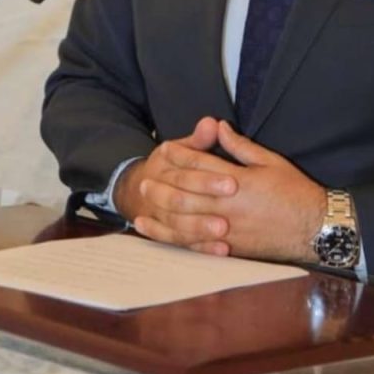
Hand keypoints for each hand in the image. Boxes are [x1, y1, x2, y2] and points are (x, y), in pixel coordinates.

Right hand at [114, 117, 236, 255]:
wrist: (139, 187)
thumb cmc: (171, 164)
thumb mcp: (181, 146)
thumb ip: (199, 138)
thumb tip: (212, 123)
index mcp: (166, 163)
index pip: (189, 171)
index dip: (209, 178)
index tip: (234, 182)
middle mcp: (159, 189)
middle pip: (181, 199)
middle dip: (205, 204)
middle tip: (230, 210)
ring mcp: (160, 214)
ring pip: (178, 224)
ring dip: (200, 229)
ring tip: (224, 232)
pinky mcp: (168, 232)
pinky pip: (181, 243)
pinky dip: (200, 247)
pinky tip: (221, 250)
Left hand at [128, 119, 325, 262]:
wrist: (314, 228)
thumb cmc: (294, 191)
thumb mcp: (270, 161)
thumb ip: (241, 146)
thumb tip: (219, 127)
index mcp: (238, 181)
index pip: (201, 165)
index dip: (181, 156)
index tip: (164, 149)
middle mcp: (228, 206)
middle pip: (186, 193)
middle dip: (164, 185)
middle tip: (144, 179)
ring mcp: (228, 230)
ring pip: (186, 221)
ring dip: (162, 212)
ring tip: (144, 205)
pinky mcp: (230, 249)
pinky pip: (196, 244)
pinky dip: (175, 238)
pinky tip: (160, 233)